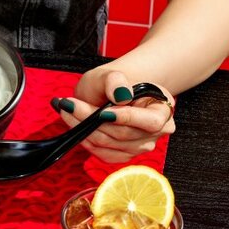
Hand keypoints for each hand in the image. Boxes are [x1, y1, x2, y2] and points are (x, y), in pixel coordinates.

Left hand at [52, 67, 174, 163]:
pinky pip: (102, 153)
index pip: (151, 122)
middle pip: (123, 134)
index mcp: (162, 109)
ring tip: (66, 110)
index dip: (127, 118)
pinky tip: (74, 124)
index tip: (102, 111)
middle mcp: (156, 132)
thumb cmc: (113, 83)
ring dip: (83, 128)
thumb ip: (116, 80)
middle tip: (68, 104)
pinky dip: (84, 139)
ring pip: (108, 144)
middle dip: (93, 119)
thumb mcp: (111, 73)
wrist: (109, 93)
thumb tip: (121, 95)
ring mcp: (140, 146)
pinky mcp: (123, 155)